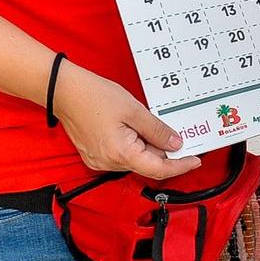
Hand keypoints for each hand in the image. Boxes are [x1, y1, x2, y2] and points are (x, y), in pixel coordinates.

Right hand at [53, 62, 200, 181]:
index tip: (195, 160)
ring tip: (147, 124)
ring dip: (147, 147)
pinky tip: (135, 129)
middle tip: (175, 133)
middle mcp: (109, 163)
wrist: (64, 91)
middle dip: (163, 152)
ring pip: (135, 160)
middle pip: (147, 165)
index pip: (158, 169)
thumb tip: (176, 144)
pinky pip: (122, 156)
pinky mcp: (95, 156)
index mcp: (121, 154)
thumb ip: (157, 130)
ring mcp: (99, 161)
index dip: (180, 166)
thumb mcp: (134, 110)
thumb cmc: (95, 96)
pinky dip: (134, 146)